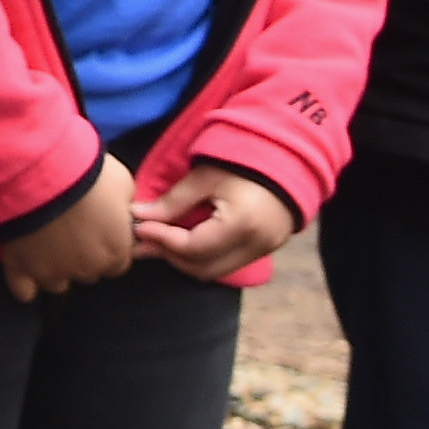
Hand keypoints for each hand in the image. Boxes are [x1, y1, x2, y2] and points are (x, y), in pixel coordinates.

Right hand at [0, 159, 139, 301]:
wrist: (41, 171)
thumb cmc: (87, 174)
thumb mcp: (122, 182)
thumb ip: (125, 205)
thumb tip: (121, 211)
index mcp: (116, 251)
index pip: (118, 264)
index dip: (107, 247)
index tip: (98, 231)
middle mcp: (87, 269)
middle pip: (89, 274)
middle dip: (83, 256)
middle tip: (72, 229)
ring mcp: (52, 272)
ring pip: (58, 283)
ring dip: (56, 268)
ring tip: (47, 244)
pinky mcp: (21, 268)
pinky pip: (23, 291)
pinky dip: (25, 284)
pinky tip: (26, 270)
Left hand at [131, 159, 299, 282]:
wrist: (290, 157)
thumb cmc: (245, 161)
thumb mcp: (206, 176)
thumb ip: (173, 201)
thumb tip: (138, 215)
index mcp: (241, 225)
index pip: (192, 247)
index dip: (162, 239)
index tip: (139, 227)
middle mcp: (254, 246)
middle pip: (201, 268)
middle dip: (169, 255)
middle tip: (143, 240)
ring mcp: (263, 252)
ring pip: (213, 270)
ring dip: (184, 259)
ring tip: (159, 242)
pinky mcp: (264, 250)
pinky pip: (226, 263)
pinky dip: (203, 256)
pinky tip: (184, 240)